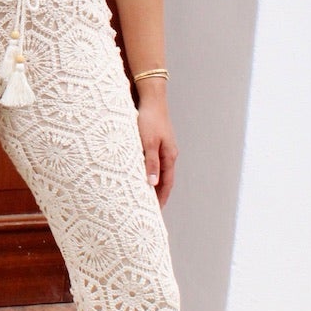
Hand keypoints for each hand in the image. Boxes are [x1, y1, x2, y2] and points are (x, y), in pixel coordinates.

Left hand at [138, 89, 177, 206]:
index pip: (167, 183)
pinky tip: (140, 175)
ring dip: (153, 183)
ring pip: (159, 170)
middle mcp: (168, 153)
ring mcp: (163, 147)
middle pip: (164, 179)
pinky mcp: (156, 141)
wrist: (151, 98)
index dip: (161, 198)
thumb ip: (150, 163)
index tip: (156, 212)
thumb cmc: (149, 120)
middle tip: (149, 209)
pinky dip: (149, 171)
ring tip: (144, 196)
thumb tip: (152, 184)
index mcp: (169, 156)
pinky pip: (153, 162)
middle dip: (158, 194)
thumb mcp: (148, 143)